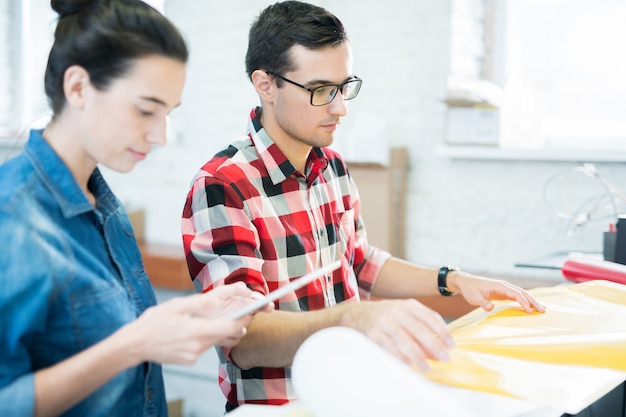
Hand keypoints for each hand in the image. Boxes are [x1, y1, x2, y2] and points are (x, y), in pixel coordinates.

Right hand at [115, 282, 272, 365]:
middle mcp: (198, 347)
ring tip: (216, 316)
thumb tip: (219, 298)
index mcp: (197, 332)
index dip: (246, 319)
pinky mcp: (189, 360)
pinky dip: (206, 336)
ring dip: (221, 329)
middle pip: (228, 336)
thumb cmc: (152, 322)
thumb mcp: (176, 306)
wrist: (133, 346)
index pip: (232, 329)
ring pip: (218, 341)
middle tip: (242, 310)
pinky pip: (205, 346)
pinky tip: (193, 328)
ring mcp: (194, 356)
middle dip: (238, 323)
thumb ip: (200, 303)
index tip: (253, 309)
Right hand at [340, 299, 454, 370]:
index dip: (442, 331)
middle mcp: (396, 311)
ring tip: (427, 367)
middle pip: (419, 329)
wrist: (354, 314)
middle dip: (434, 345)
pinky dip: (399, 356)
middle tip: (444, 358)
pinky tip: (407, 365)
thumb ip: (421, 329)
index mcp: (407, 305)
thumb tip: (439, 351)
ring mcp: (383, 321)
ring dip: (417, 355)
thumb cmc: (384, 317)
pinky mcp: (372, 333)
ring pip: (404, 339)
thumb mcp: (403, 316)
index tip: (451, 345)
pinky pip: (388, 346)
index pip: (429, 317)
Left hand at [447, 271, 545, 312]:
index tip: (530, 311)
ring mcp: (504, 288)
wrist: (465, 282)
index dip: (523, 302)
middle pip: (522, 293)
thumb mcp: (474, 297)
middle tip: (543, 310)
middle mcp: (504, 285)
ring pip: (521, 294)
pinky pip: (516, 296)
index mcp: (499, 285)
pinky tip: (529, 307)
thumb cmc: (470, 289)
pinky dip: (524, 301)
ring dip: (531, 301)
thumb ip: (483, 303)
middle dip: (533, 301)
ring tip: (541, 309)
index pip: (515, 293)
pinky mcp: (502, 292)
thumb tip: (491, 308)